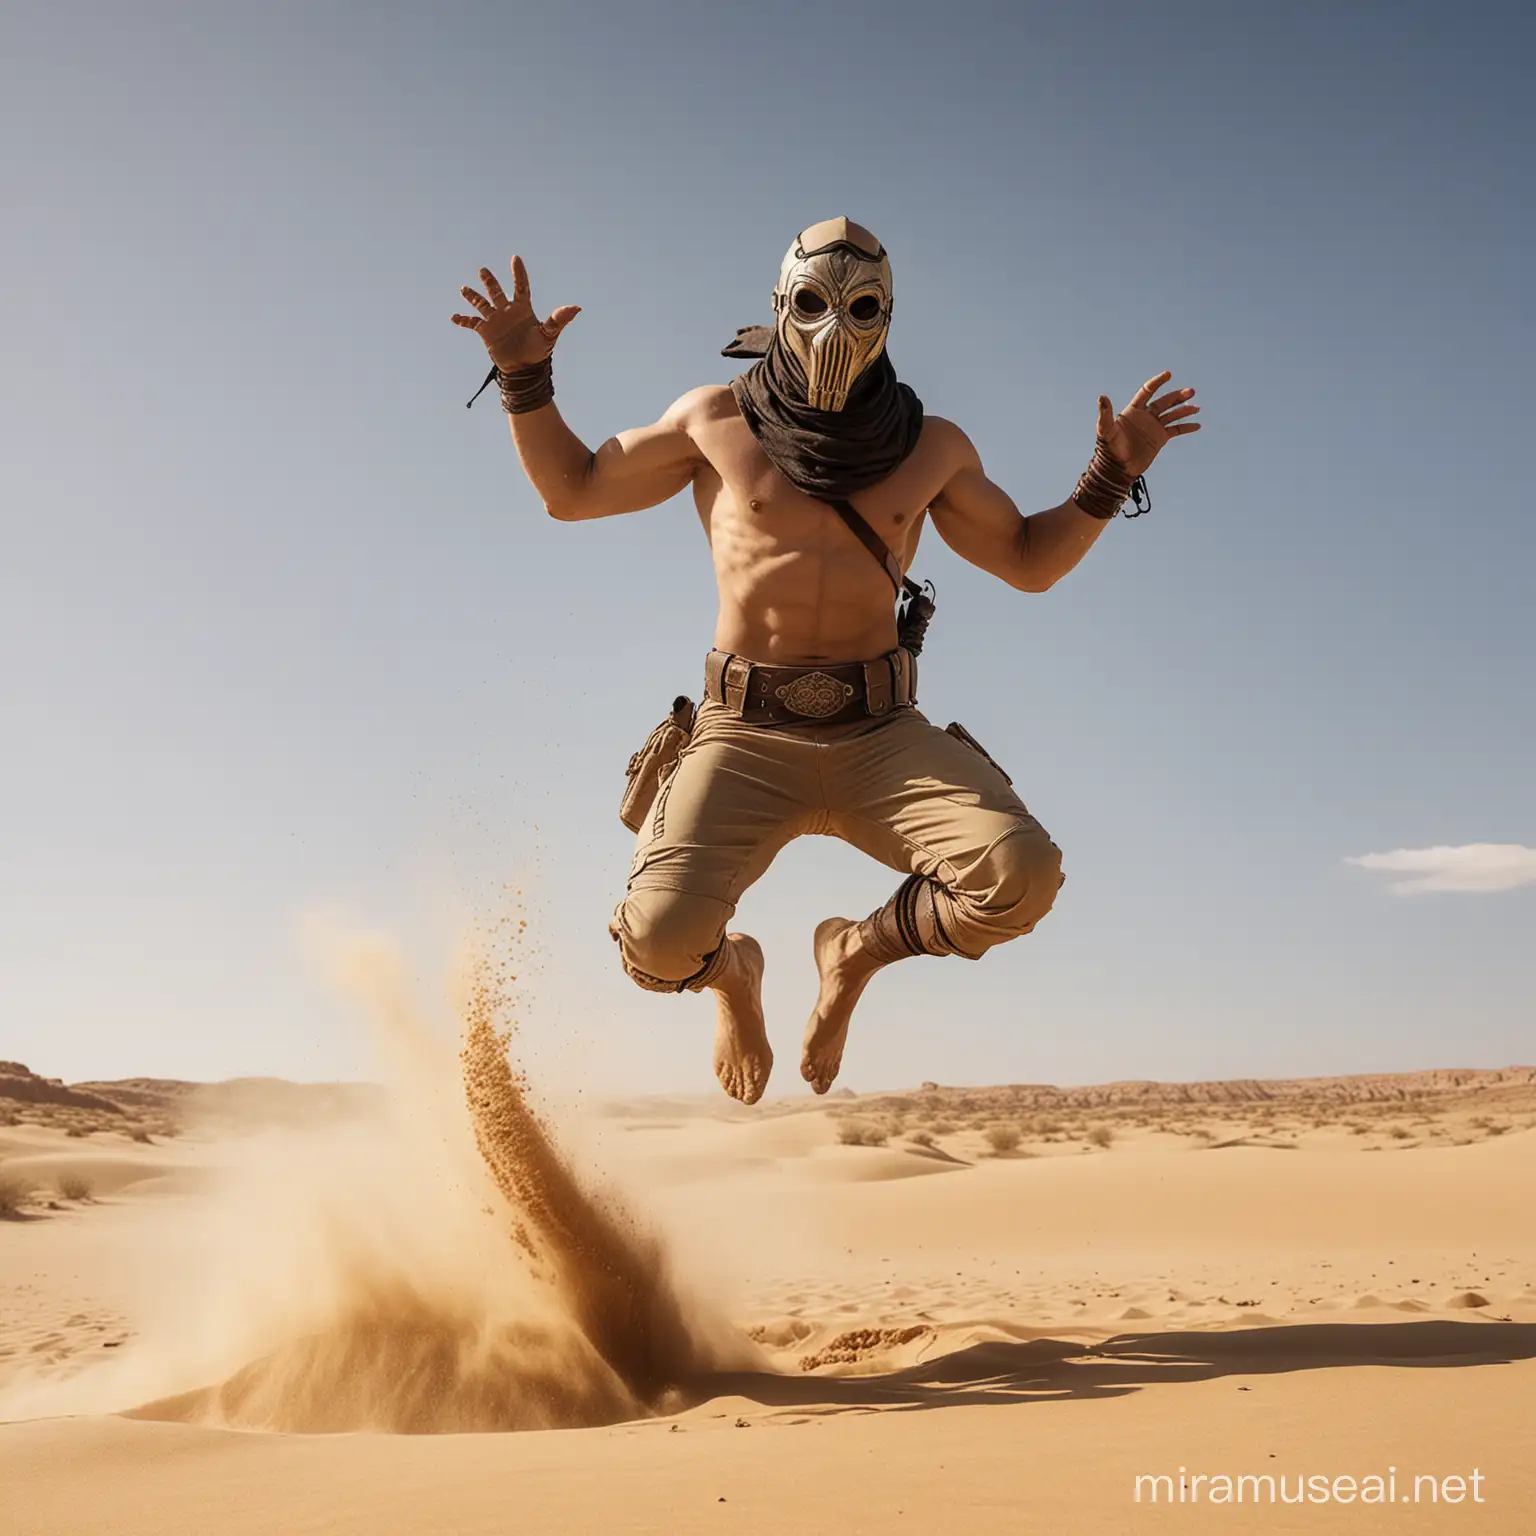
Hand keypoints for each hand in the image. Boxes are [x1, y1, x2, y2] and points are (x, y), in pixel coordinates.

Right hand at [450, 255, 580, 370]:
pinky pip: (472, 322)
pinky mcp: (486, 332)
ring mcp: (495, 320)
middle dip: (490, 281)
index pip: (520, 286)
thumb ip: (559, 320)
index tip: (515, 258)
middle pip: (496, 291)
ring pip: (481, 303)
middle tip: (483, 271)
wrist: (524, 370)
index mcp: (522, 308)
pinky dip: (463, 319)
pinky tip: (453, 317)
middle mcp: (507, 311)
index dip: (518, 273)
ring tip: (464, 289)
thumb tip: (576, 308)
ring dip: (473, 296)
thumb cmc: (538, 352)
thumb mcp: (549, 335)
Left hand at [1095, 370, 1200, 478]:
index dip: (1157, 382)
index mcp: (1134, 410)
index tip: (1168, 374)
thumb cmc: (1109, 449)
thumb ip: (1105, 414)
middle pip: (1164, 401)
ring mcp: (1154, 427)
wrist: (1118, 469)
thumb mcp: (1106, 431)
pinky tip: (1197, 425)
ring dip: (1185, 410)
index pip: (1147, 391)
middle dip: (1177, 396)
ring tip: (1196, 408)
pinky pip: (1176, 430)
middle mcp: (1145, 416)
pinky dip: (1186, 427)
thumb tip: (1101, 397)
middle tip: (1191, 392)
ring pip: (1172, 414)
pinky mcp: (1160, 438)